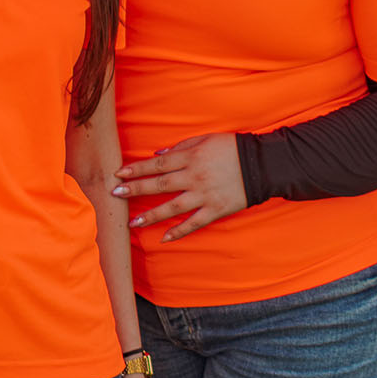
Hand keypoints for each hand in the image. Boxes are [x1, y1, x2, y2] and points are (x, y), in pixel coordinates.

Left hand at [114, 133, 245, 241]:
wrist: (261, 164)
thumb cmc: (232, 148)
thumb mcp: (206, 139)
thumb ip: (181, 146)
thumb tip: (158, 155)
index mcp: (191, 157)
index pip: (157, 165)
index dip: (136, 169)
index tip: (118, 174)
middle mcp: (194, 177)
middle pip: (160, 185)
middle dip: (136, 189)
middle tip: (115, 195)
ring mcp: (204, 195)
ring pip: (173, 207)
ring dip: (151, 215)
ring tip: (132, 222)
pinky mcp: (216, 210)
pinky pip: (194, 223)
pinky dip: (179, 231)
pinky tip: (164, 238)